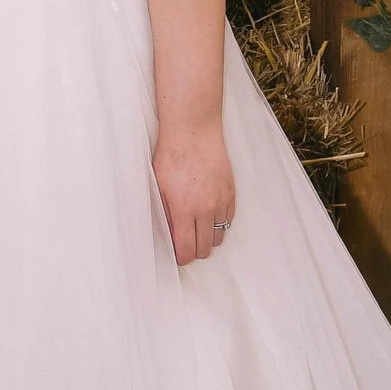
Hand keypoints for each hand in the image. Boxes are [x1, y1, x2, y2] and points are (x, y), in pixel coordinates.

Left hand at [154, 120, 234, 266]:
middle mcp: (205, 209)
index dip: (182, 258)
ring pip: (218, 237)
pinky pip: (228, 221)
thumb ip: (165, 213)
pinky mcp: (231, 193)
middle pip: (204, 248)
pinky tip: (208, 217)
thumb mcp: (159, 187)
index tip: (178, 256)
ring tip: (197, 231)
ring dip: (207, 238)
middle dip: (194, 251)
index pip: (187, 250)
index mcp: (184, 210)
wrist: (194, 132)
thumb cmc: (172, 155)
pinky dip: (219, 224)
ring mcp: (221, 201)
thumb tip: (167, 233)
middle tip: (185, 245)